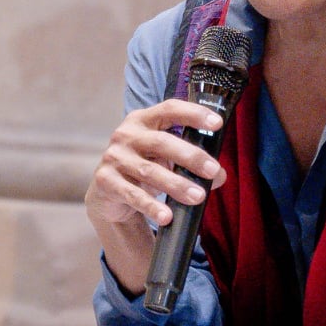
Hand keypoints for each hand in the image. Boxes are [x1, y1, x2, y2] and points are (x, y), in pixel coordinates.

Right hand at [85, 99, 227, 232]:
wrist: (107, 190)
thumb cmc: (143, 166)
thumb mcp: (165, 158)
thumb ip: (192, 161)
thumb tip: (220, 176)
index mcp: (143, 120)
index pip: (169, 109)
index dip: (194, 114)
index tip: (218, 123)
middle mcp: (126, 135)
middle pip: (161, 142)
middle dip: (190, 156)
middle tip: (213, 171)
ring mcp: (114, 157)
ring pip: (149, 171)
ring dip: (176, 184)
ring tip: (198, 197)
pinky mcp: (106, 181)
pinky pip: (132, 194)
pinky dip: (151, 206)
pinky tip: (166, 216)